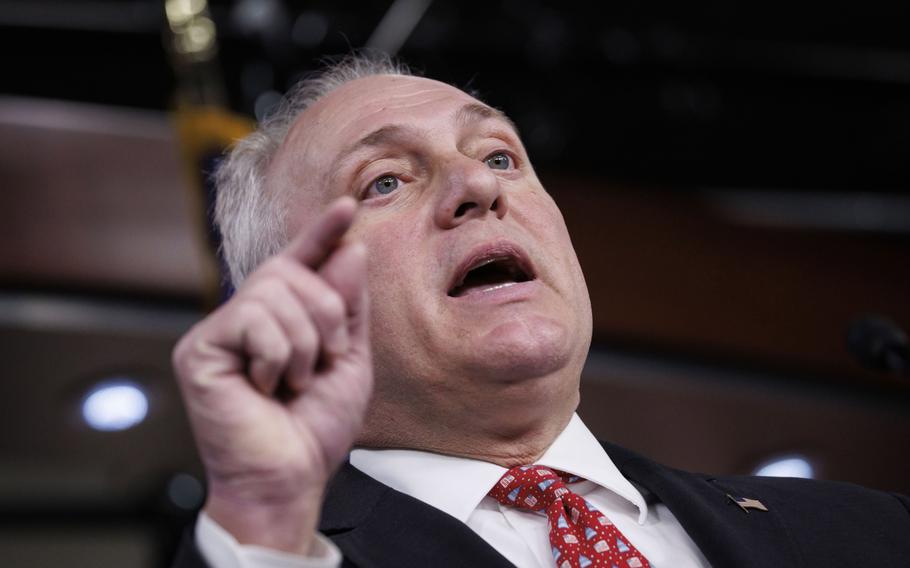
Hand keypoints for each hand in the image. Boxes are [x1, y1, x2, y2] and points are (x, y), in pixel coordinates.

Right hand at [172, 197, 371, 553]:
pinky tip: (267, 387)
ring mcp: (220, 331)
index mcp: (282, 318)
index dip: (322, 233)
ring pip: (272, 292)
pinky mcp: (199, 349)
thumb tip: (349, 247)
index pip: (301, 262)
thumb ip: (347, 304)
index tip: (349, 206)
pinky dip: (277, 355)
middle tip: (326, 360)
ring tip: (295, 382)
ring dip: (304, 342)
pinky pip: (251, 319)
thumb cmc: (315, 426)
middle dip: (326, 313)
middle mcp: (247, 317)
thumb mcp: (348, 358)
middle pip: (289, 270)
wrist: (291, 476)